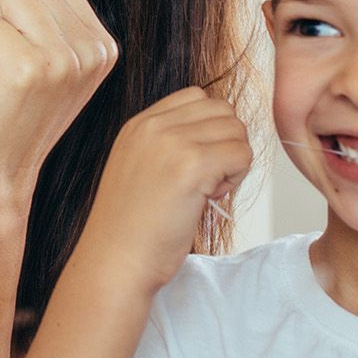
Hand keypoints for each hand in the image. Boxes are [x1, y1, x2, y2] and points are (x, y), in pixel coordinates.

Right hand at [79, 87, 250, 294]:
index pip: (197, 97)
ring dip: (233, 161)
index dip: (209, 129)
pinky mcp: (192, 165)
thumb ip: (167, 144)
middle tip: (207, 179)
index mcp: (138, 124)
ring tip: (207, 190)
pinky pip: (242, 154)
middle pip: (222, 110)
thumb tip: (217, 137)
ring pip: (236, 130)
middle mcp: (153, 125)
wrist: (116, 260)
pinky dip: (236, 178)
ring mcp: (172, 142)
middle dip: (226, 143)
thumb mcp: (138, 168)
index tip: (196, 163)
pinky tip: (209, 198)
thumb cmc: (132, 228)